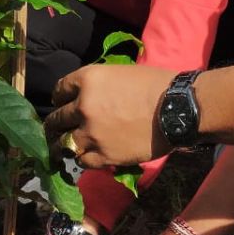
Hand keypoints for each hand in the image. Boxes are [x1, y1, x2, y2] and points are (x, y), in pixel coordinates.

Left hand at [45, 65, 175, 167]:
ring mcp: (91, 133)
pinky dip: (82, 158)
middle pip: (57, 118)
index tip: (61, 103)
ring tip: (65, 147)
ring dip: (64, 144)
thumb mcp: (120, 74)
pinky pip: (81, 160)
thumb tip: (90, 96)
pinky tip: (88, 155)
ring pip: (64, 143)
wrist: (177, 109)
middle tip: (56, 128)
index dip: (60, 98)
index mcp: (88, 80)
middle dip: (56, 123)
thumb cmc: (155, 85)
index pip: (60, 90)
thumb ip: (98, 85)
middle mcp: (83, 106)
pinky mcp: (103, 155)